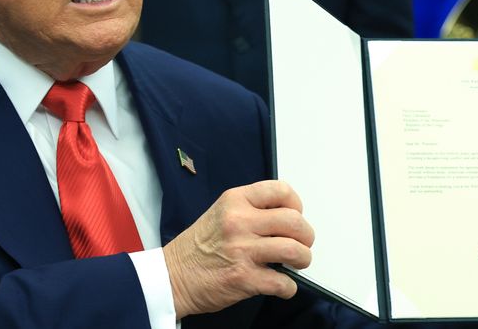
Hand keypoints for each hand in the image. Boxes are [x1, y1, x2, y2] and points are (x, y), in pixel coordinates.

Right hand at [162, 180, 313, 318]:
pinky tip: (280, 285)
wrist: (172, 276)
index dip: (296, 204)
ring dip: (303, 260)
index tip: (295, 215)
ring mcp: (242, 250)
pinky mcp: (244, 278)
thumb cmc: (197, 247)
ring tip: (296, 263)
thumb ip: (251, 210)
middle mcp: (239, 222)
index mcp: (235, 201)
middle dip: (306, 236)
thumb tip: (285, 218)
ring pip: (295, 251)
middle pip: (294, 222)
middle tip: (301, 244)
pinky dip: (288, 287)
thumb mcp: (221, 213)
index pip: (281, 191)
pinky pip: (283, 282)